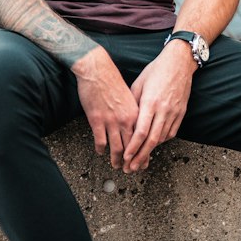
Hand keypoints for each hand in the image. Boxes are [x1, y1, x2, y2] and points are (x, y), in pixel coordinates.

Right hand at [72, 46, 138, 169]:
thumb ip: (135, 111)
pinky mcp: (97, 120)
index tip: (143, 162)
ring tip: (116, 166)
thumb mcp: (131, 95)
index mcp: (137, 113)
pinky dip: (101, 149)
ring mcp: (111, 121)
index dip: (143, 153)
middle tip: (130, 170)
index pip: (143, 139)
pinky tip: (100, 152)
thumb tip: (137, 124)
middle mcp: (126, 119)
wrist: (97, 70)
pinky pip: (100, 140)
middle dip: (131, 161)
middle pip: (131, 147)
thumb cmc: (114, 79)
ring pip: (116, 148)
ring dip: (116, 159)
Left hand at [122, 44, 195, 173]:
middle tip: (131, 169)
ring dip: (151, 152)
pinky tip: (153, 145)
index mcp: (151, 102)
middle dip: (141, 156)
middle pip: (152, 140)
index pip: (141, 131)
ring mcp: (175, 112)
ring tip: (140, 162)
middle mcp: (164, 110)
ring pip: (162, 138)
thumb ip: (132, 103)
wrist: (179, 62)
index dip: (133, 147)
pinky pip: (171, 132)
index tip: (126, 158)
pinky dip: (162, 141)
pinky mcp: (182, 112)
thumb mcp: (139, 84)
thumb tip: (125, 120)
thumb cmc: (156, 71)